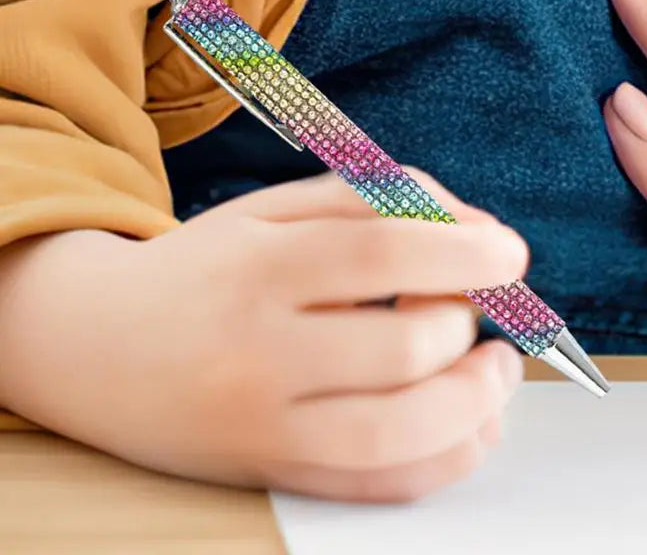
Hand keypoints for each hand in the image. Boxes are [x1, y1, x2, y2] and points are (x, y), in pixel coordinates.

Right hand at [0, 169, 526, 500]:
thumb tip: (468, 223)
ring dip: (476, 398)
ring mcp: (266, 427)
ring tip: (491, 364)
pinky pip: (380, 488)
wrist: (97, 344)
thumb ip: (372, 199)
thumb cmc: (205, 268)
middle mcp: (261, 354)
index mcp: (260, 268)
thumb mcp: (273, 209)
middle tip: (476, 301)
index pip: (381, 255)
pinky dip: (448, 457)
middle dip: (468, 320)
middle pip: (404, 349)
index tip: (509, 251)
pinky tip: (468, 418)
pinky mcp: (276, 474)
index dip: (464, 249)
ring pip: (401, 435)